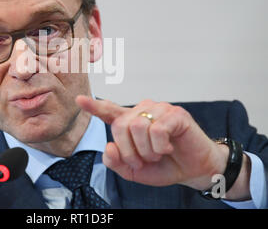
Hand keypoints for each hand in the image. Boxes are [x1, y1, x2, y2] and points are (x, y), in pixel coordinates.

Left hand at [75, 95, 228, 189]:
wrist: (193, 171)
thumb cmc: (163, 166)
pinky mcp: (175, 113)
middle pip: (120, 126)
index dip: (94, 106)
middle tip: (144, 160)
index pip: (109, 111)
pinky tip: (168, 147)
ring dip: (147, 150)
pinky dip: (160, 145)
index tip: (79, 99)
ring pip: (137, 127)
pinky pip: (157, 129)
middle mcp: (142, 111)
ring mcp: (159, 109)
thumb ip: (116, 162)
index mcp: (130, 123)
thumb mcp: (133, 171)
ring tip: (158, 153)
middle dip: (130, 152)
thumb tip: (108, 146)